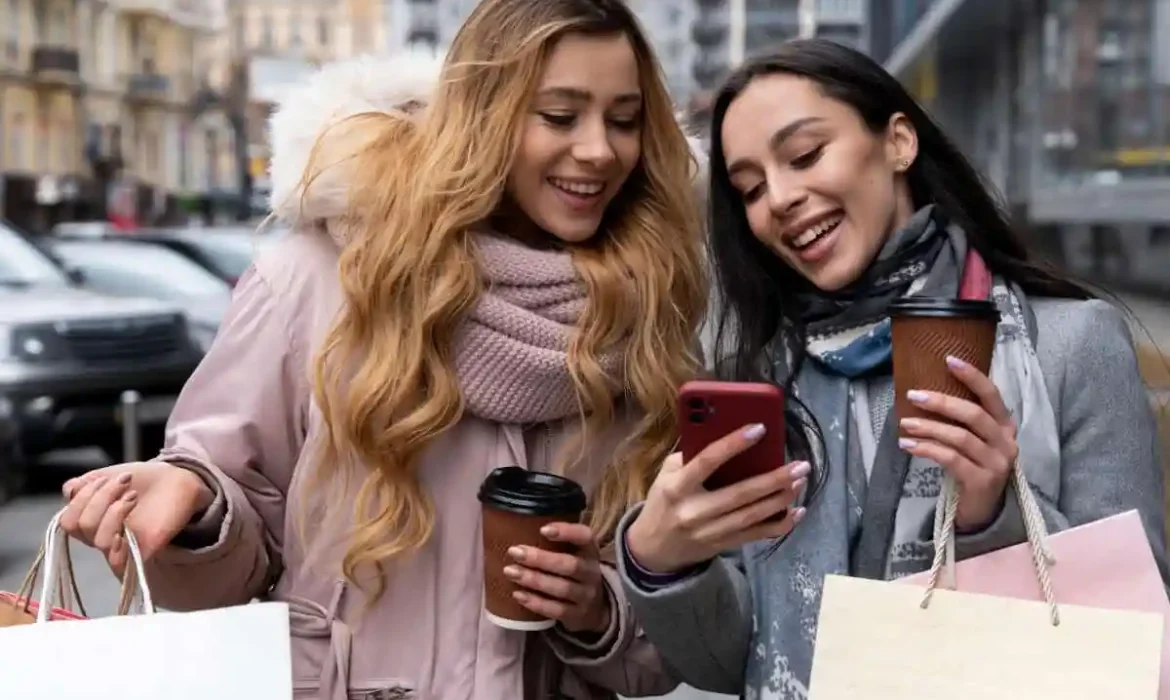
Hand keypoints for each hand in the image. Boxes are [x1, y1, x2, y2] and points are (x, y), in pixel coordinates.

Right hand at [59, 462, 214, 575]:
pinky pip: (117, 562)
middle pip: (79, 527)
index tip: (104, 478)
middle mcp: (103, 535)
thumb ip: (84, 485)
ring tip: (133, 495)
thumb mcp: (107, 476)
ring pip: (97, 540)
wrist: (180, 479)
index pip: (68, 520)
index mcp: (93, 519)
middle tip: (125, 481)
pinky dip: (115, 545)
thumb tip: (69, 490)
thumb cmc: (144, 480)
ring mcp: (122, 546)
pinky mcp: (142, 553)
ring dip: (113, 511)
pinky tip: (125, 527)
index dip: (80, 497)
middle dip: (99, 497)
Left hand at [505, 523, 609, 634]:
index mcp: (590, 551)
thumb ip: (556, 541)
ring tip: (510, 571)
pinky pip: (556, 610)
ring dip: (534, 580)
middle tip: (515, 552)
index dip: (566, 532)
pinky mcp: (576, 616)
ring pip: (561, 588)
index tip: (542, 529)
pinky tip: (518, 594)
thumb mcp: (574, 553)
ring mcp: (586, 596)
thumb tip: (517, 523)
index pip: (585, 537)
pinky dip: (536, 603)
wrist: (595, 608)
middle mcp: (591, 572)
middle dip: (540, 559)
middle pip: (570, 565)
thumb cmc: (574, 571)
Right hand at [626, 423, 807, 574]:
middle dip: (774, 478)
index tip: (760, 429)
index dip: (733, 444)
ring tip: (800, 480)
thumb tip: (725, 436)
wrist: (654, 550)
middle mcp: (694, 511)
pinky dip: (780, 525)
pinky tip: (798, 512)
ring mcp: (710, 532)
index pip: (707, 462)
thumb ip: (690, 458)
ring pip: (752, 515)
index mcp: (677, 487)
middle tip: (800, 464)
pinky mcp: (723, 545)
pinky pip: (756, 535)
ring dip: (781, 498)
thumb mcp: (665, 476)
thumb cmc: (663, 503)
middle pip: (740, 494)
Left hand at [899, 355, 1017, 529]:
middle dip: (941, 402)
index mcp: (1005, 426)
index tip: (948, 359)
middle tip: (913, 395)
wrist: (983, 511)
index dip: (972, 376)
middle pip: (974, 415)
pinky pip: (950, 458)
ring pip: (959, 437)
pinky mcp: (982, 481)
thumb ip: (962, 420)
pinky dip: (927, 449)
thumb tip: (926, 392)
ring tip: (905, 423)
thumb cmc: (974, 466)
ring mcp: (997, 463)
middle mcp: (1006, 442)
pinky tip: (908, 444)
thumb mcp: (974, 440)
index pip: (992, 395)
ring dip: (929, 427)